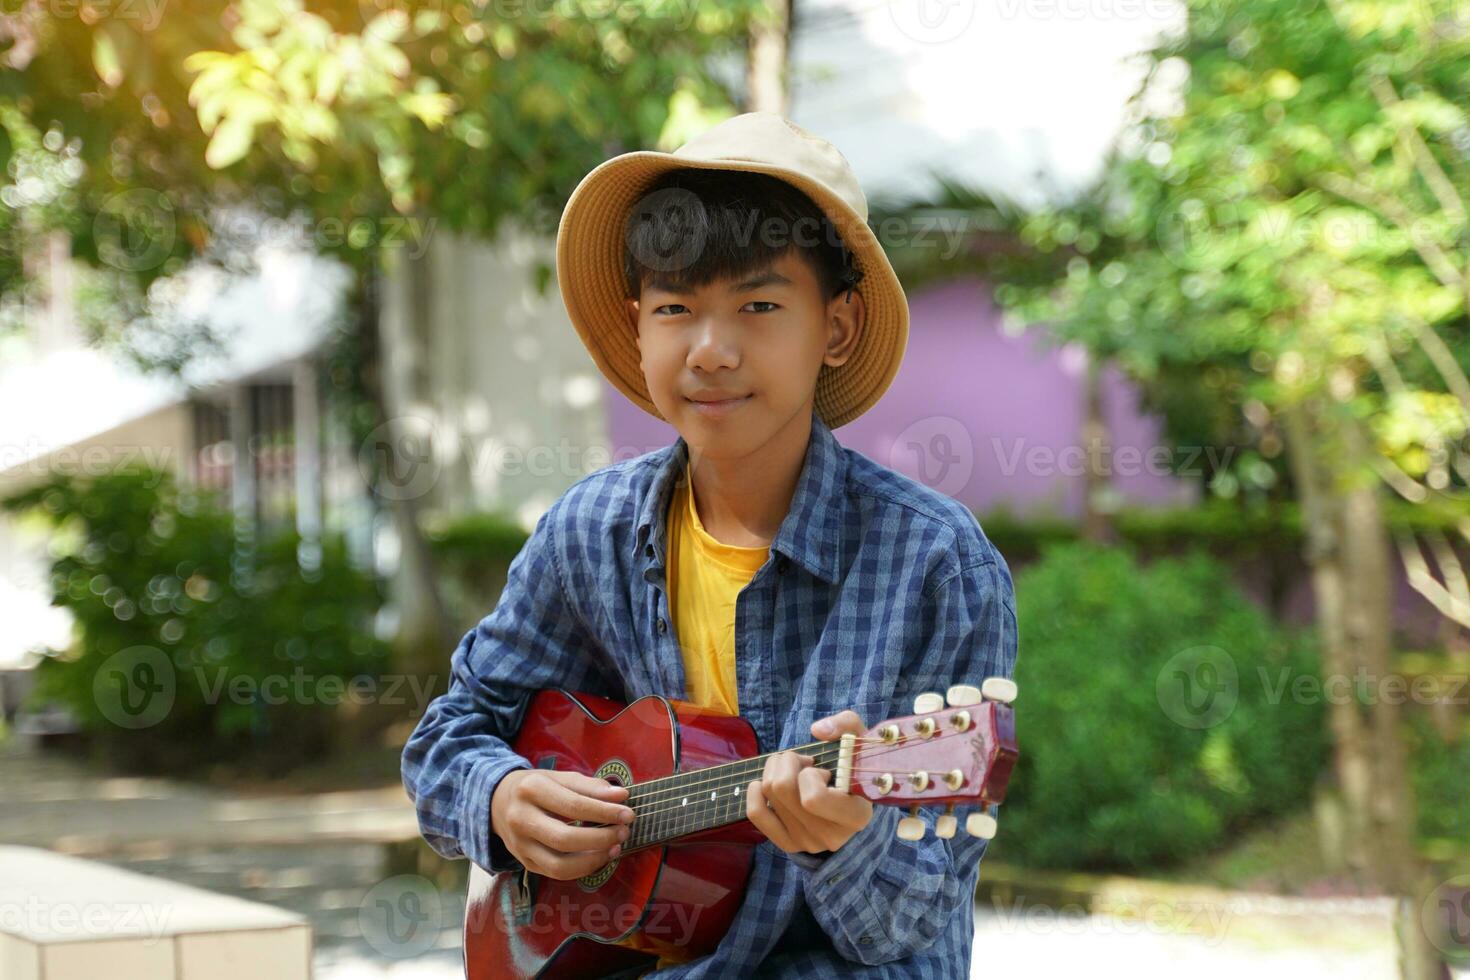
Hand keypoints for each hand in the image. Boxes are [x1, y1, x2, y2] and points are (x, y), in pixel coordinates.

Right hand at [490, 769, 634, 879]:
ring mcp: (519, 845)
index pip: (573, 805)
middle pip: (565, 839)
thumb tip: (621, 797)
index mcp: (531, 789)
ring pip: (559, 865)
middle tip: (623, 832)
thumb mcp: (560, 778)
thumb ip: (590, 787)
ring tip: (615, 847)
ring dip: (593, 860)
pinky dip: (582, 869)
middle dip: (601, 838)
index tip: (628, 813)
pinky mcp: (523, 862)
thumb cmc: (536, 788)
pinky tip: (599, 857)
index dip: (604, 812)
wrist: (497, 802)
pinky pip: (556, 874)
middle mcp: (521, 819)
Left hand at [745, 710, 874, 855]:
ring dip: (775, 769)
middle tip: (802, 761)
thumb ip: (847, 725)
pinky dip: (755, 790)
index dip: (810, 775)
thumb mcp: (861, 742)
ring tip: (792, 769)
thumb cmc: (855, 769)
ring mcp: (807, 842)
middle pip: (782, 788)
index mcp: (855, 816)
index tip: (822, 770)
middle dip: (788, 761)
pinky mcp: (789, 844)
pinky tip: (766, 783)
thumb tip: (817, 730)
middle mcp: (831, 836)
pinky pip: (756, 813)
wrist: (854, 804)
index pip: (813, 798)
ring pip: (769, 793)